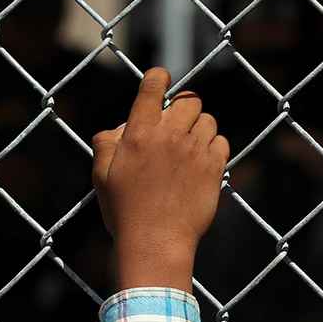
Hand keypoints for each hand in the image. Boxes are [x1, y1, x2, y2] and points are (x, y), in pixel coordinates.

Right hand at [91, 67, 227, 292]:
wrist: (155, 243)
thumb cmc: (124, 211)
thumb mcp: (101, 175)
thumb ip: (106, 143)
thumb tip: (120, 127)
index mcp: (139, 133)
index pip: (153, 87)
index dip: (158, 78)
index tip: (160, 79)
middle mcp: (169, 136)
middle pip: (188, 100)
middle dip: (182, 107)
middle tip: (175, 124)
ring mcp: (194, 151)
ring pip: (207, 120)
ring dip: (198, 128)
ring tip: (188, 146)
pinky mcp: (214, 168)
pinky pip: (221, 142)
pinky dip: (213, 146)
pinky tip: (200, 161)